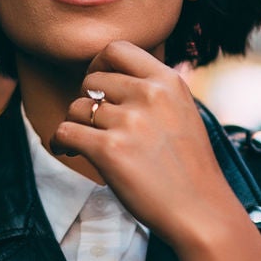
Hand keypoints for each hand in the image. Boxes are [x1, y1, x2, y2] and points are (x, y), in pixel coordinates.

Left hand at [48, 40, 243, 251]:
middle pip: (91, 79)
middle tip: (91, 123)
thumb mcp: (185, 113)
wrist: (201, 211)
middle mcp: (149, 94)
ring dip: (74, 124)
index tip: (97, 85)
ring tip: (80, 143)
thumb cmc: (191, 169)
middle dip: (86, 100)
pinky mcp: (109, 149)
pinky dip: (59, 142)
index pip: (117, 49)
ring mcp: (129, 121)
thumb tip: (119, 78)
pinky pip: (64, 132)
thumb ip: (156, 93)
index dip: (99, 64)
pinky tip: (67, 151)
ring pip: (76, 107)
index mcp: (168, 81)